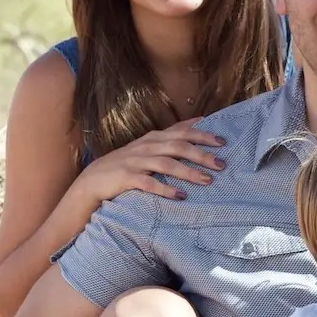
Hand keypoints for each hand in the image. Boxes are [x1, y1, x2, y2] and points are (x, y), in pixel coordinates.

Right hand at [78, 119, 226, 206]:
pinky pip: (148, 183)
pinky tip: (180, 195)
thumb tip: (199, 121)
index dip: (202, 135)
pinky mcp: (126, 178)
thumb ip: (172, 135)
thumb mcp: (149, 146)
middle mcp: (146, 146)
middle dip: (201, 154)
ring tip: (207, 180)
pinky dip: (165, 188)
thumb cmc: (127, 164)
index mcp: (154, 138)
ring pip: (166, 163)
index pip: (181, 132)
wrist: (93, 180)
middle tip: (221, 164)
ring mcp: (135, 161)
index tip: (223, 141)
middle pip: (177, 146)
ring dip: (188, 172)